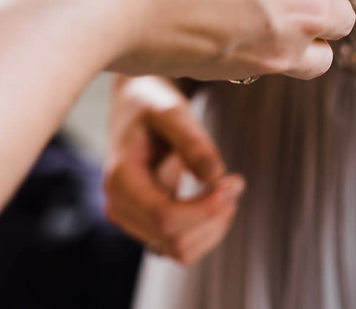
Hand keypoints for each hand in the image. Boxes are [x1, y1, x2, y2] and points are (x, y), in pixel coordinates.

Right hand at [105, 76, 241, 264]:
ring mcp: (132, 221)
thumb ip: (192, 141)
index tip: (234, 181)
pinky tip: (217, 201)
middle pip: (174, 239)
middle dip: (213, 217)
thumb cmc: (151, 104)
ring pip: (180, 250)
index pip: (164, 217)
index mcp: (119, 179)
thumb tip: (214, 176)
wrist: (136, 107)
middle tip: (236, 181)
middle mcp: (119, 207)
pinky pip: (181, 246)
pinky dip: (206, 231)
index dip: (204, 209)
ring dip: (213, 227)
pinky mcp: (147, 225)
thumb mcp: (171, 111)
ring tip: (228, 190)